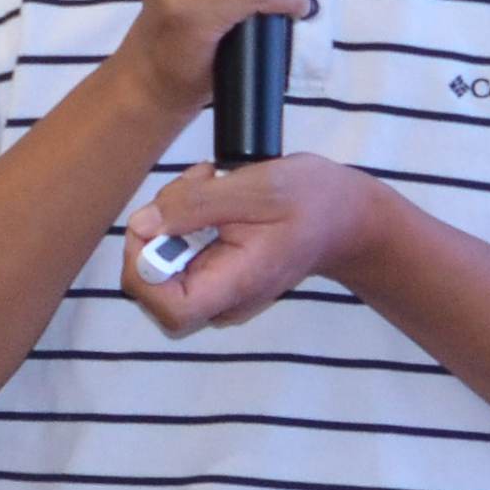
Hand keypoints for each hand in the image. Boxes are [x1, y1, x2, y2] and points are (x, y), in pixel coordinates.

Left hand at [122, 154, 391, 333]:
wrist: (348, 218)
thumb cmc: (314, 201)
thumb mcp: (258, 188)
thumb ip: (195, 205)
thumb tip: (141, 224)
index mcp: (236, 286)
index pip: (167, 308)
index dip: (144, 269)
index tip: (157, 221)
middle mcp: (223, 301)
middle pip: (154, 287)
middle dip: (157, 231)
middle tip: (190, 188)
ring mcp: (220, 293)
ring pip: (163, 266)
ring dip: (172, 217)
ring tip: (209, 182)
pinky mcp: (217, 277)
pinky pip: (180, 256)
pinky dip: (184, 221)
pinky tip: (212, 194)